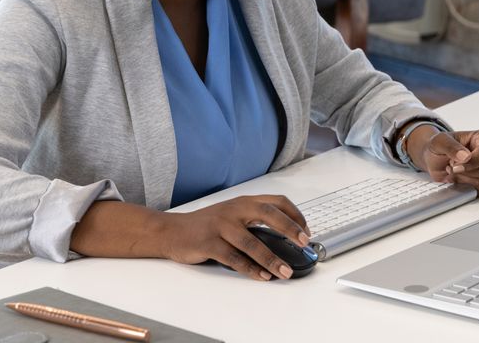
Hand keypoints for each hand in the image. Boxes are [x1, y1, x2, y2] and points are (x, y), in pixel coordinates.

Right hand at [159, 195, 309, 280]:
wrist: (172, 231)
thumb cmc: (207, 225)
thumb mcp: (232, 215)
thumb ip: (254, 221)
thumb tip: (285, 238)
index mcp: (244, 202)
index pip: (276, 201)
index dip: (294, 214)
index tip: (305, 230)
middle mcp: (234, 210)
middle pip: (268, 214)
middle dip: (289, 229)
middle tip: (303, 243)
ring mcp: (221, 226)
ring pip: (252, 242)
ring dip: (271, 258)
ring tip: (284, 271)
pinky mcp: (210, 243)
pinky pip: (234, 258)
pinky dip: (250, 269)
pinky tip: (262, 276)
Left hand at [408, 127, 478, 196]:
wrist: (436, 160)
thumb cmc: (441, 147)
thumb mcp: (439, 141)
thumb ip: (450, 146)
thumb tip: (465, 156)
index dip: (471, 162)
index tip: (456, 165)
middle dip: (466, 172)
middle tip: (452, 167)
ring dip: (464, 179)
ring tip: (454, 171)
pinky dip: (466, 187)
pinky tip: (458, 179)